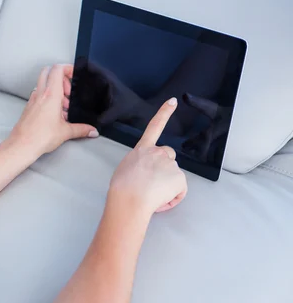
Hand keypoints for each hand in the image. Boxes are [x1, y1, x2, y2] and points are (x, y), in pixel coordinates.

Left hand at [8, 65, 98, 156]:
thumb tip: (92, 130)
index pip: (57, 69)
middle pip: (48, 72)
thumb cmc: (40, 137)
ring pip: (43, 84)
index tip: (75, 75)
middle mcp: (40, 93)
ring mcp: (32, 100)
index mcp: (51, 94)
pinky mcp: (28, 107)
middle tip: (69, 91)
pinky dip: (47, 98)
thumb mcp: (65, 132)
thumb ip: (81, 129)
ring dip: (54, 89)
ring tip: (63, 106)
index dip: (67, 68)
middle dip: (60, 77)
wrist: (21, 146)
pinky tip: (54, 114)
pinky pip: (38, 95)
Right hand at [109, 98, 187, 214]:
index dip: (164, 113)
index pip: (154, 126)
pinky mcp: (179, 177)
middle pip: (168, 155)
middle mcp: (157, 152)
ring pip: (173, 174)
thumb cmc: (122, 189)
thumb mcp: (125, 168)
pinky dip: (173, 197)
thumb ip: (138, 163)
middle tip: (152, 182)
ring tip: (151, 195)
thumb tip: (145, 173)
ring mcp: (170, 164)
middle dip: (165, 166)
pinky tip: (160, 200)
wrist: (129, 199)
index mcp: (142, 149)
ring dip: (167, 184)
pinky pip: (179, 190)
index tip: (173, 101)